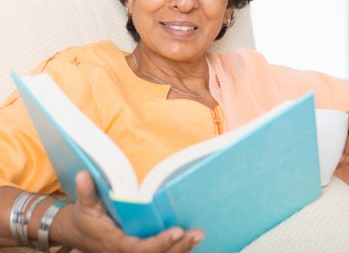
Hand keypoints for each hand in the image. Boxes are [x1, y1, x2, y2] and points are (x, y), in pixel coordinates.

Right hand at [51, 171, 203, 252]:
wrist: (79, 234)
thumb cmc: (85, 218)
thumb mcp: (84, 205)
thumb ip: (86, 191)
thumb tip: (83, 174)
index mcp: (115, 243)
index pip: (139, 249)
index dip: (159, 243)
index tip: (177, 231)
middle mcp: (126, 252)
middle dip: (178, 247)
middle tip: (197, 233)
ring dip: (182, 249)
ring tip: (198, 235)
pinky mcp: (139, 250)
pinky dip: (176, 249)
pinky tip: (191, 240)